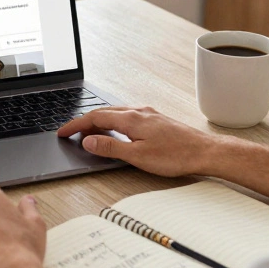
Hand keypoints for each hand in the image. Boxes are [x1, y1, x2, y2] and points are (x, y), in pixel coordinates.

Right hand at [58, 107, 219, 177]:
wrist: (205, 152)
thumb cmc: (176, 155)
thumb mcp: (137, 156)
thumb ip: (110, 147)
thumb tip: (88, 140)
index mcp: (131, 118)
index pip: (95, 117)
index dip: (76, 125)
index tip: (63, 132)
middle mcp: (138, 112)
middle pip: (103, 112)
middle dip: (84, 122)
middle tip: (71, 133)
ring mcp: (148, 114)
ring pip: (116, 113)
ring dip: (99, 121)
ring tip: (89, 132)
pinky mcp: (156, 120)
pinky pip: (127, 116)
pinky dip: (113, 122)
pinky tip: (116, 130)